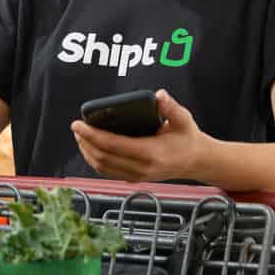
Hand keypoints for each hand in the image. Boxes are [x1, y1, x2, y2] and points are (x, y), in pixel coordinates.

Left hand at [71, 89, 210, 183]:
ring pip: (102, 167)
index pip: (114, 145)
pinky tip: (90, 148)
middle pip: (103, 157)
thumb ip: (170, 107)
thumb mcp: (183, 119)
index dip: (92, 135)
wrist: (197, 161)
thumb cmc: (188, 138)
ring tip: (80, 136)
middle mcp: (142, 168)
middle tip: (77, 127)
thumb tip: (159, 95)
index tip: (78, 125)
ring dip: (87, 152)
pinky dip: (95, 161)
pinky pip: (108, 172)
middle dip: (85, 142)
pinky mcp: (134, 178)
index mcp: (152, 153)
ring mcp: (137, 176)